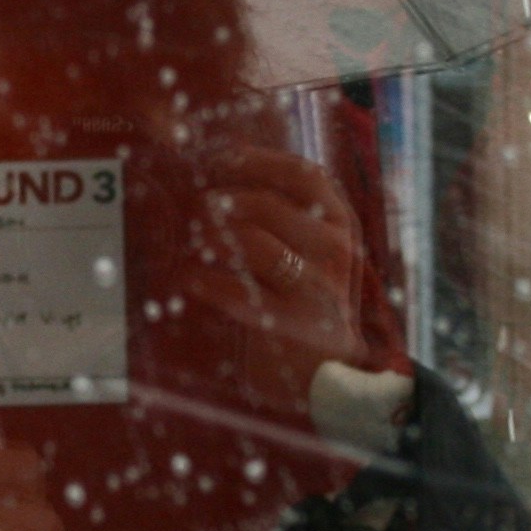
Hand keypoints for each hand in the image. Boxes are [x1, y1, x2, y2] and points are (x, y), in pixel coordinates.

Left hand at [196, 143, 370, 416]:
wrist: (325, 372)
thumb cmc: (307, 299)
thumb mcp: (315, 251)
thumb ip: (288, 213)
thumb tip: (232, 166)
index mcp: (342, 226)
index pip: (304, 176)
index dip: (259, 160)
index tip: (222, 159)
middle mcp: (334, 251)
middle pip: (267, 206)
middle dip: (222, 201)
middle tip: (198, 208)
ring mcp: (313, 288)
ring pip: (252, 243)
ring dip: (211, 236)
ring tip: (194, 239)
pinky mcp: (288, 324)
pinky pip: (235, 292)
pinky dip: (204, 281)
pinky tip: (189, 278)